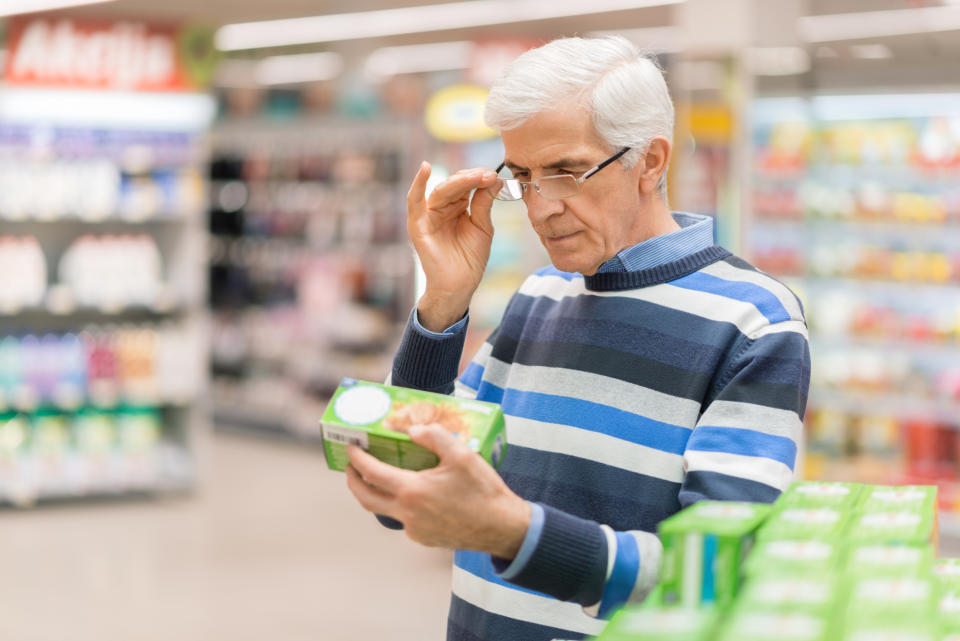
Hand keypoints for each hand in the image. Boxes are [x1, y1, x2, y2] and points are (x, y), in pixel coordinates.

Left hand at [345, 423, 529, 559]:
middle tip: (350, 466)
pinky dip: (401, 505)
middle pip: (366, 498)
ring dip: (377, 493)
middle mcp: (407, 514)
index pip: (371, 473)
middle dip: (353, 481)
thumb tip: (412, 430)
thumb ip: (434, 437)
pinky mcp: (424, 539)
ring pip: (384, 511)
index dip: (357, 458)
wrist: (501, 528)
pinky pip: (404, 520)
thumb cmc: (483, 490)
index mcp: (412, 491)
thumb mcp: (462, 455)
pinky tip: (414, 494)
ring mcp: (414, 529)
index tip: (351, 446)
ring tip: (380, 478)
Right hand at [406, 162, 498, 331]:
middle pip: (455, 184)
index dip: (479, 178)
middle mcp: (441, 208)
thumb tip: (493, 179)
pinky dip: (417, 184)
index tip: (494, 175)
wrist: (459, 286)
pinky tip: (425, 168)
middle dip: (472, 178)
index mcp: (456, 207)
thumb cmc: (469, 260)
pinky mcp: (418, 225)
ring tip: (476, 176)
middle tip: (488, 175)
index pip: (466, 184)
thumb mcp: (482, 227)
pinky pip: (414, 201)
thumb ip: (484, 204)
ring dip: (459, 181)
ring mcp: (428, 216)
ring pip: (441, 190)